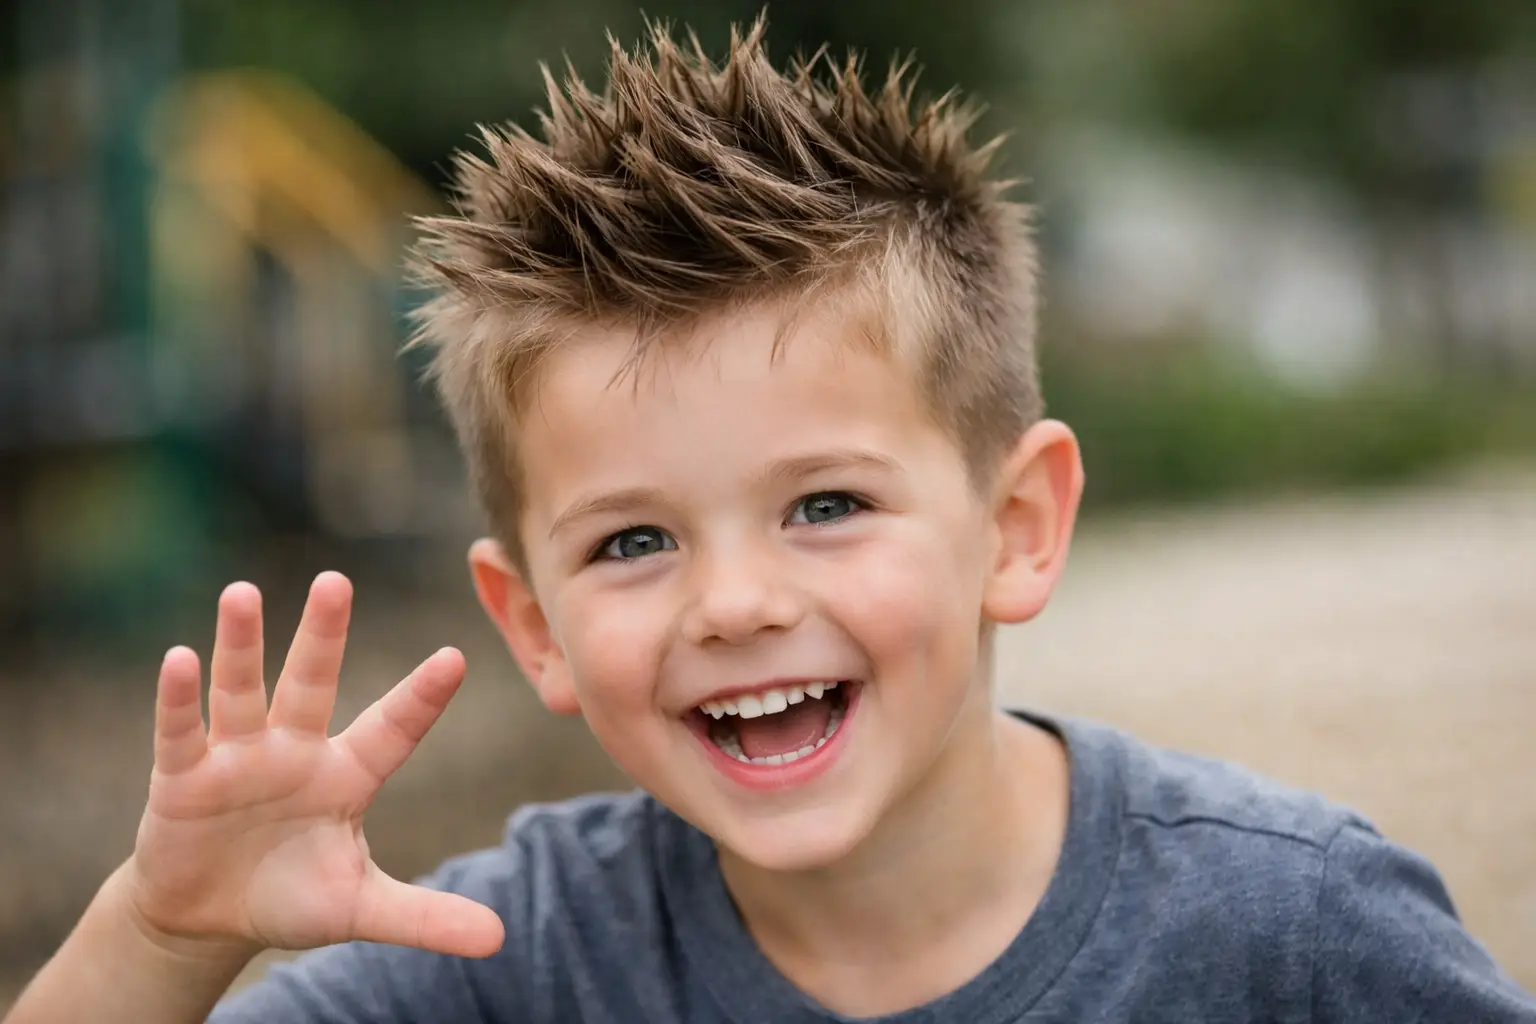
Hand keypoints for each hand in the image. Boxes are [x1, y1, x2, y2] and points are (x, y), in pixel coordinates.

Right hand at [123, 572, 504, 958]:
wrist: (207, 916)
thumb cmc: (290, 896)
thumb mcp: (360, 908)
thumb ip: (426, 916)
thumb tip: (499, 939)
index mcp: (346, 775)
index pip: (393, 729)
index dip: (421, 698)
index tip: (457, 657)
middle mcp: (294, 751)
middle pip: (311, 683)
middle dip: (322, 634)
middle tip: (335, 580)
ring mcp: (237, 757)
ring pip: (242, 690)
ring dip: (241, 645)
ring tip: (243, 593)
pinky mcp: (181, 778)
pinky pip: (181, 732)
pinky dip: (180, 699)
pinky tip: (178, 657)